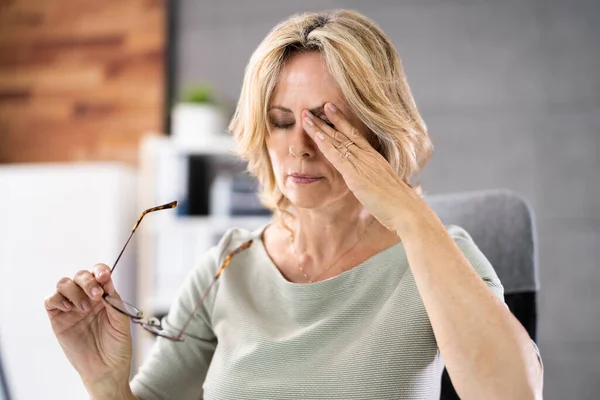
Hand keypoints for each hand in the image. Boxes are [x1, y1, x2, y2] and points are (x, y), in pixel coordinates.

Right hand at [44, 264, 132, 393]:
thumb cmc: (117, 346)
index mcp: (104, 296)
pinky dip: (57, 299)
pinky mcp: (58, 319)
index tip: (104, 276)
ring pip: (64, 283)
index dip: (100, 270)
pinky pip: (51, 300)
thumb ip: (114, 301)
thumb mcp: (121, 321)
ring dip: (74, 290)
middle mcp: (87, 298)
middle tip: (96, 295)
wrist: (106, 369)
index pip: (99, 274)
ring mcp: (72, 308)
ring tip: (83, 309)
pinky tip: (69, 309)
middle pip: (80, 275)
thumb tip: (106, 280)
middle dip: (87, 281)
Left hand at [302, 102, 419, 230]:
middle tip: (311, 107)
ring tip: (306, 116)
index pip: (355, 135)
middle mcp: (368, 156)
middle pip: (344, 133)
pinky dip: (326, 144)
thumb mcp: (384, 187)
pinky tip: (315, 136)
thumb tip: (370, 183)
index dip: (341, 121)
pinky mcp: (356, 174)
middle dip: (326, 120)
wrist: (405, 210)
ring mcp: (362, 163)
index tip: (330, 109)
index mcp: (375, 158)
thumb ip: (374, 181)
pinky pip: (338, 155)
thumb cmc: (397, 203)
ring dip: (319, 128)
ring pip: (337, 140)